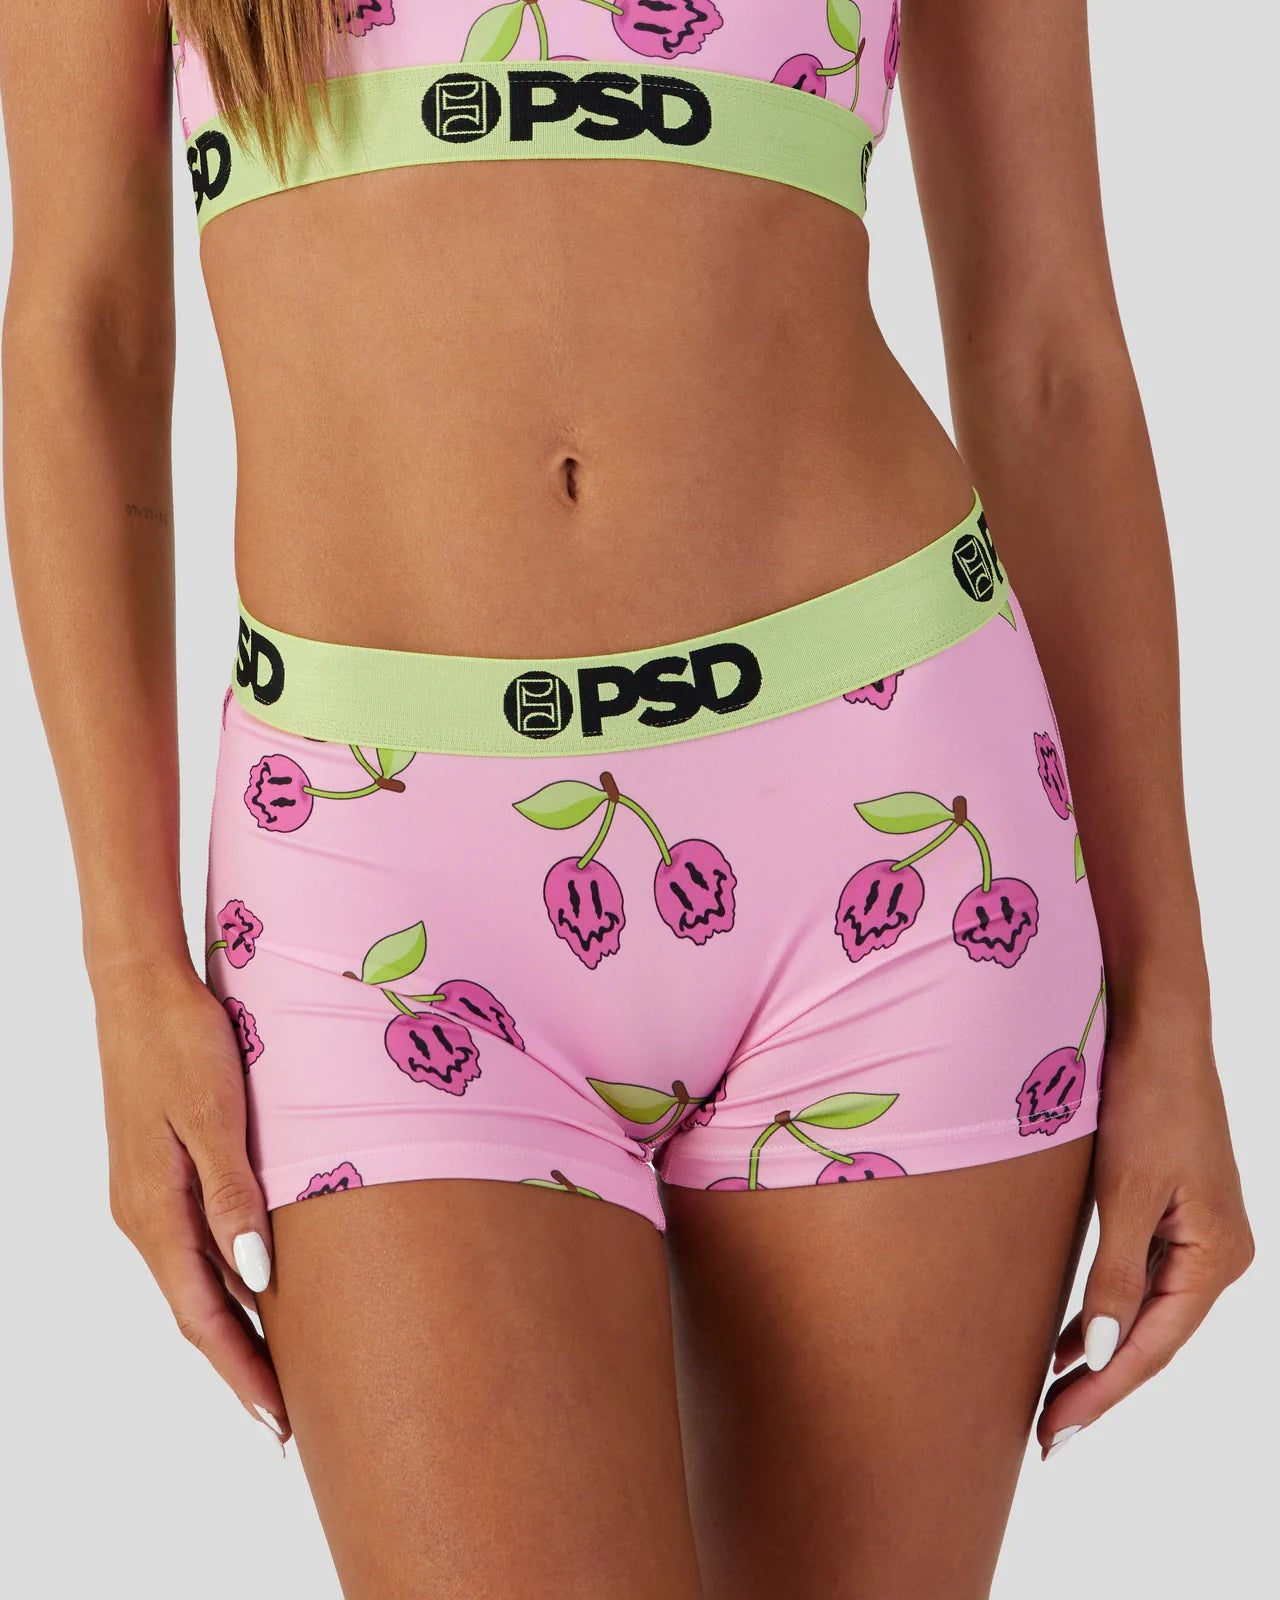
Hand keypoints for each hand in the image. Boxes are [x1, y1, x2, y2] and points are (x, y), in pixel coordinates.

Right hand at [95, 959, 289, 1448]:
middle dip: (238, 1367)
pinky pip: (191, 1248)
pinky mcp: (156, 1173)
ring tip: (279, 1370)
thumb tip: (256, 1280)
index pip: (202, 1316)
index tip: (277, 1421)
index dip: (240, 1371)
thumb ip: (234, 1196)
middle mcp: (142, 1215)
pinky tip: (255, 1290)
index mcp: (154, 1211)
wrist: (139, 985)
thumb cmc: (183, 1041)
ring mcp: (145, 1196)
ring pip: (193, 1282)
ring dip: (231, 1329)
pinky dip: (223, 1283)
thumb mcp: (215, 1115)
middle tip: (286, 1417)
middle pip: (195, 1311)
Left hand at [1037, 1002, 1252, 1457]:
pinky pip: (1139, 1280)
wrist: (1158, 1027)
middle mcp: (1216, 1254)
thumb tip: (1102, 1352)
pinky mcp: (1172, 1212)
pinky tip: (1070, 1337)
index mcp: (1216, 1257)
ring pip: (1144, 1314)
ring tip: (1050, 1398)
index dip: (1101, 1395)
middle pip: (1151, 1340)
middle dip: (1098, 1386)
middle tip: (1044, 1434)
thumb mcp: (1126, 1190)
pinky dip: (1106, 1311)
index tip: (1055, 1433)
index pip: (1151, 1348)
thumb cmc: (1147, 1098)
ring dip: (1100, 1353)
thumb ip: (1114, 1274)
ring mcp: (1197, 1234)